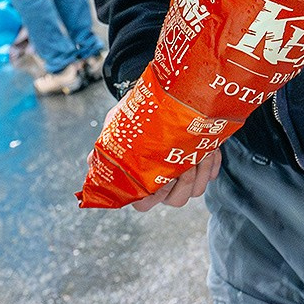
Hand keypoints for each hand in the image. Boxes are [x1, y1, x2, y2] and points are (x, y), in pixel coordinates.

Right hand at [96, 96, 222, 211]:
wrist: (161, 99)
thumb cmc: (136, 116)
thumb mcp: (119, 125)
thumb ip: (109, 143)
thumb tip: (91, 161)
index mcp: (141, 181)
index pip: (143, 204)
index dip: (152, 195)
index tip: (158, 176)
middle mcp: (164, 185)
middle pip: (178, 200)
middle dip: (183, 180)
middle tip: (184, 160)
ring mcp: (185, 179)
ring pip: (197, 189)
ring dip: (200, 169)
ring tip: (199, 148)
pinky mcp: (204, 167)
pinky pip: (211, 173)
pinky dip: (212, 160)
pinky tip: (207, 144)